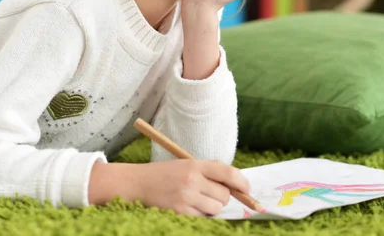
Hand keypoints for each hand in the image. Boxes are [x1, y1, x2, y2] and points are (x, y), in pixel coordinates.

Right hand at [89, 160, 249, 216]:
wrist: (136, 184)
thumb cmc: (164, 174)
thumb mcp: (186, 165)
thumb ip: (209, 172)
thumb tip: (235, 185)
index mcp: (195, 164)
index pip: (227, 172)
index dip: (241, 182)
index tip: (247, 189)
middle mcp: (191, 180)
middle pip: (224, 195)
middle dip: (222, 197)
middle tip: (210, 194)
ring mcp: (185, 198)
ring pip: (215, 209)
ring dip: (211, 208)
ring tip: (197, 201)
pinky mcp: (179, 213)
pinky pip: (202, 218)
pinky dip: (200, 215)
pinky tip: (188, 207)